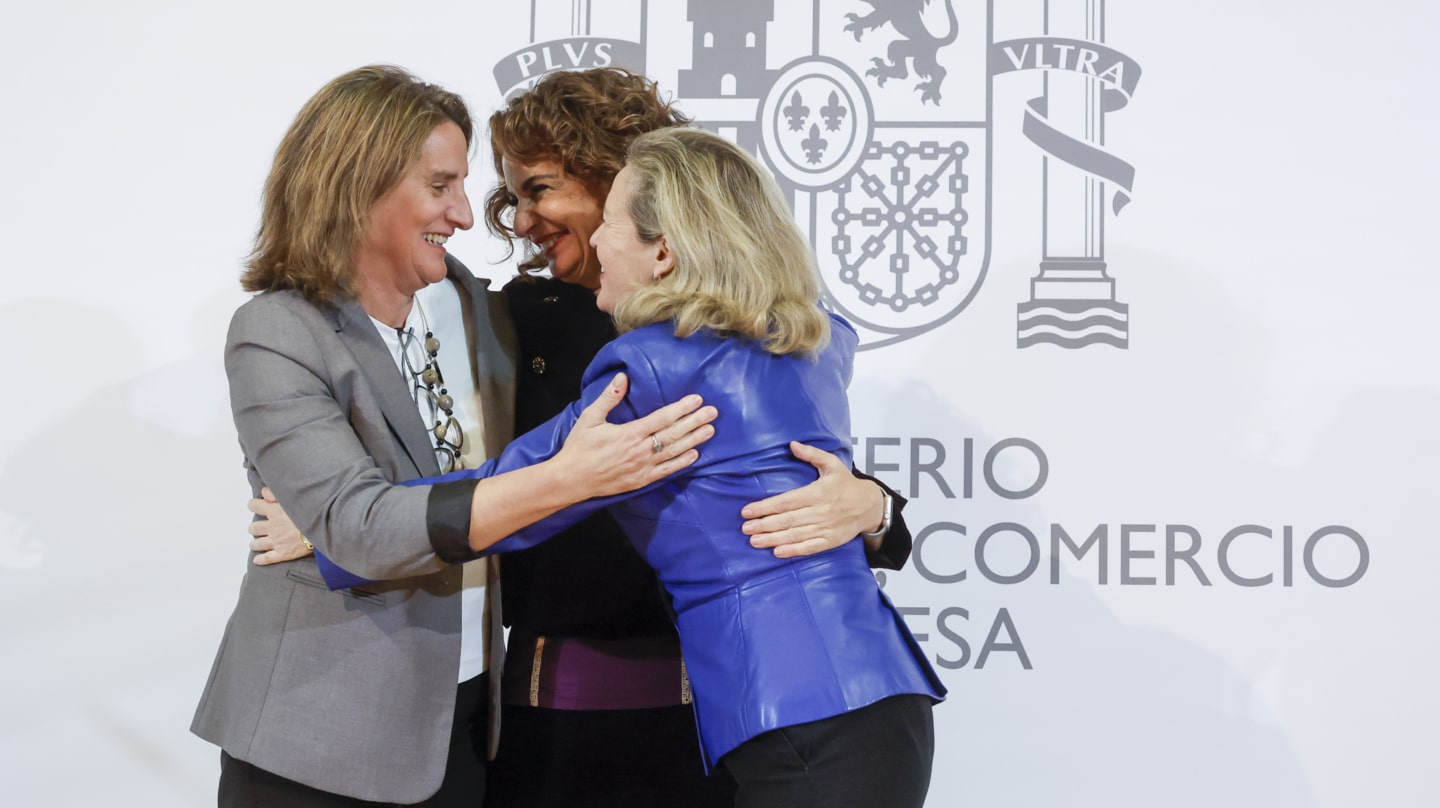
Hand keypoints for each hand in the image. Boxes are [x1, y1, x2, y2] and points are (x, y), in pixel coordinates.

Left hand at [247, 487, 313, 565]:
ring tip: (254, 543)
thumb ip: (277, 494)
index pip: (255, 506)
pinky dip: (260, 560)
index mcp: (274, 511)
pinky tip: (257, 560)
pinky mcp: (283, 553)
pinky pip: (267, 558)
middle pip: (255, 527)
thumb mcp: (295, 497)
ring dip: (255, 543)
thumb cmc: (312, 511)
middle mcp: (272, 527)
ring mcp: (276, 541)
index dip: (253, 505)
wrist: (324, 528)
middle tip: (255, 527)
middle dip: (253, 527)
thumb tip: (263, 492)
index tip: (253, 505)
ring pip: (258, 543)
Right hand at [557, 373, 716, 498]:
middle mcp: (640, 450)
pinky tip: (695, 455)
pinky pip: (666, 471)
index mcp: (629, 433)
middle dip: (694, 421)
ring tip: (710, 430)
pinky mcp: (641, 480)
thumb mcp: (590, 418)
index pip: (662, 418)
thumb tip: (623, 377)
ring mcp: (642, 467)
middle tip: (713, 412)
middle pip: (673, 434)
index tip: (696, 400)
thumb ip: (609, 397)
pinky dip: (681, 462)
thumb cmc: (580, 447)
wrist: (571, 479)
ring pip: (673, 452)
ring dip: (694, 440)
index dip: (681, 408)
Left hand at [742, 442, 886, 557]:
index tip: (747, 511)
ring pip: (795, 535)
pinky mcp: (831, 540)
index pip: (786, 501)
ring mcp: (826, 527)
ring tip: (754, 541)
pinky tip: (777, 552)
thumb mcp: (832, 464)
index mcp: (818, 492)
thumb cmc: (847, 484)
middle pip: (787, 519)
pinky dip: (793, 550)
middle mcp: (821, 511)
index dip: (765, 507)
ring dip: (773, 539)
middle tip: (746, 528)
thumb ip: (811, 454)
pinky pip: (810, 547)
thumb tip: (792, 444)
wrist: (871, 505)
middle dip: (764, 524)